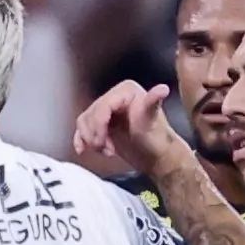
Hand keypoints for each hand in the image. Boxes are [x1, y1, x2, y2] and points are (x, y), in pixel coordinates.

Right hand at [71, 80, 188, 177]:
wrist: (154, 156)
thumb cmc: (155, 138)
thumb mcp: (151, 120)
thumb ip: (153, 102)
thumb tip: (163, 89)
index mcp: (126, 90)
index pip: (102, 105)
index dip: (98, 125)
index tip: (102, 141)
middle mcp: (114, 96)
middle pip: (91, 114)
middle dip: (96, 134)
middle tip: (107, 148)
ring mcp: (106, 109)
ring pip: (84, 121)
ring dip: (91, 139)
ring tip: (107, 149)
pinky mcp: (100, 123)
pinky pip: (82, 127)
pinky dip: (81, 139)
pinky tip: (83, 149)